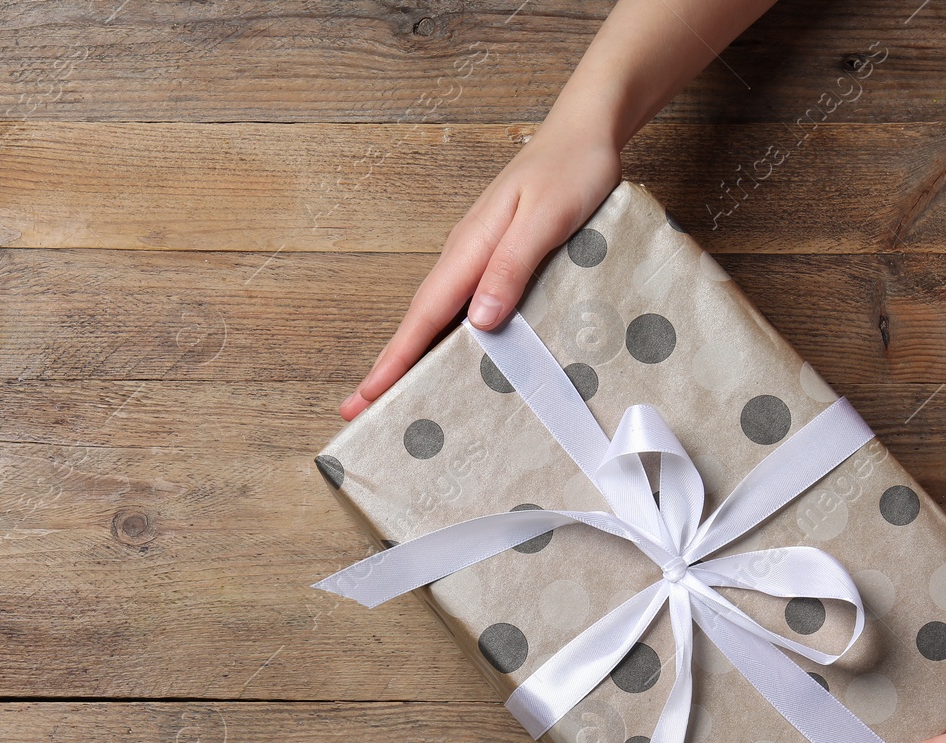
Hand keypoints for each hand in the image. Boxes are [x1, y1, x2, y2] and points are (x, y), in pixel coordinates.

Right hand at [340, 123, 621, 419]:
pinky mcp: (495, 259)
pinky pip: (461, 306)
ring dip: (413, 355)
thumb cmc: (572, 169)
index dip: (396, 359)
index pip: (424, 315)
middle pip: (419, 321)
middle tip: (359, 410)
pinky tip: (449, 357)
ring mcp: (477, 256)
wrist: (586, 130)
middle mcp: (464, 255)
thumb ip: (511, 267)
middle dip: (389, 367)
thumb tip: (479, 321)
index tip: (369, 396)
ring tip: (393, 396)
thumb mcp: (546, 218)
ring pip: (438, 317)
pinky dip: (445, 336)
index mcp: (469, 247)